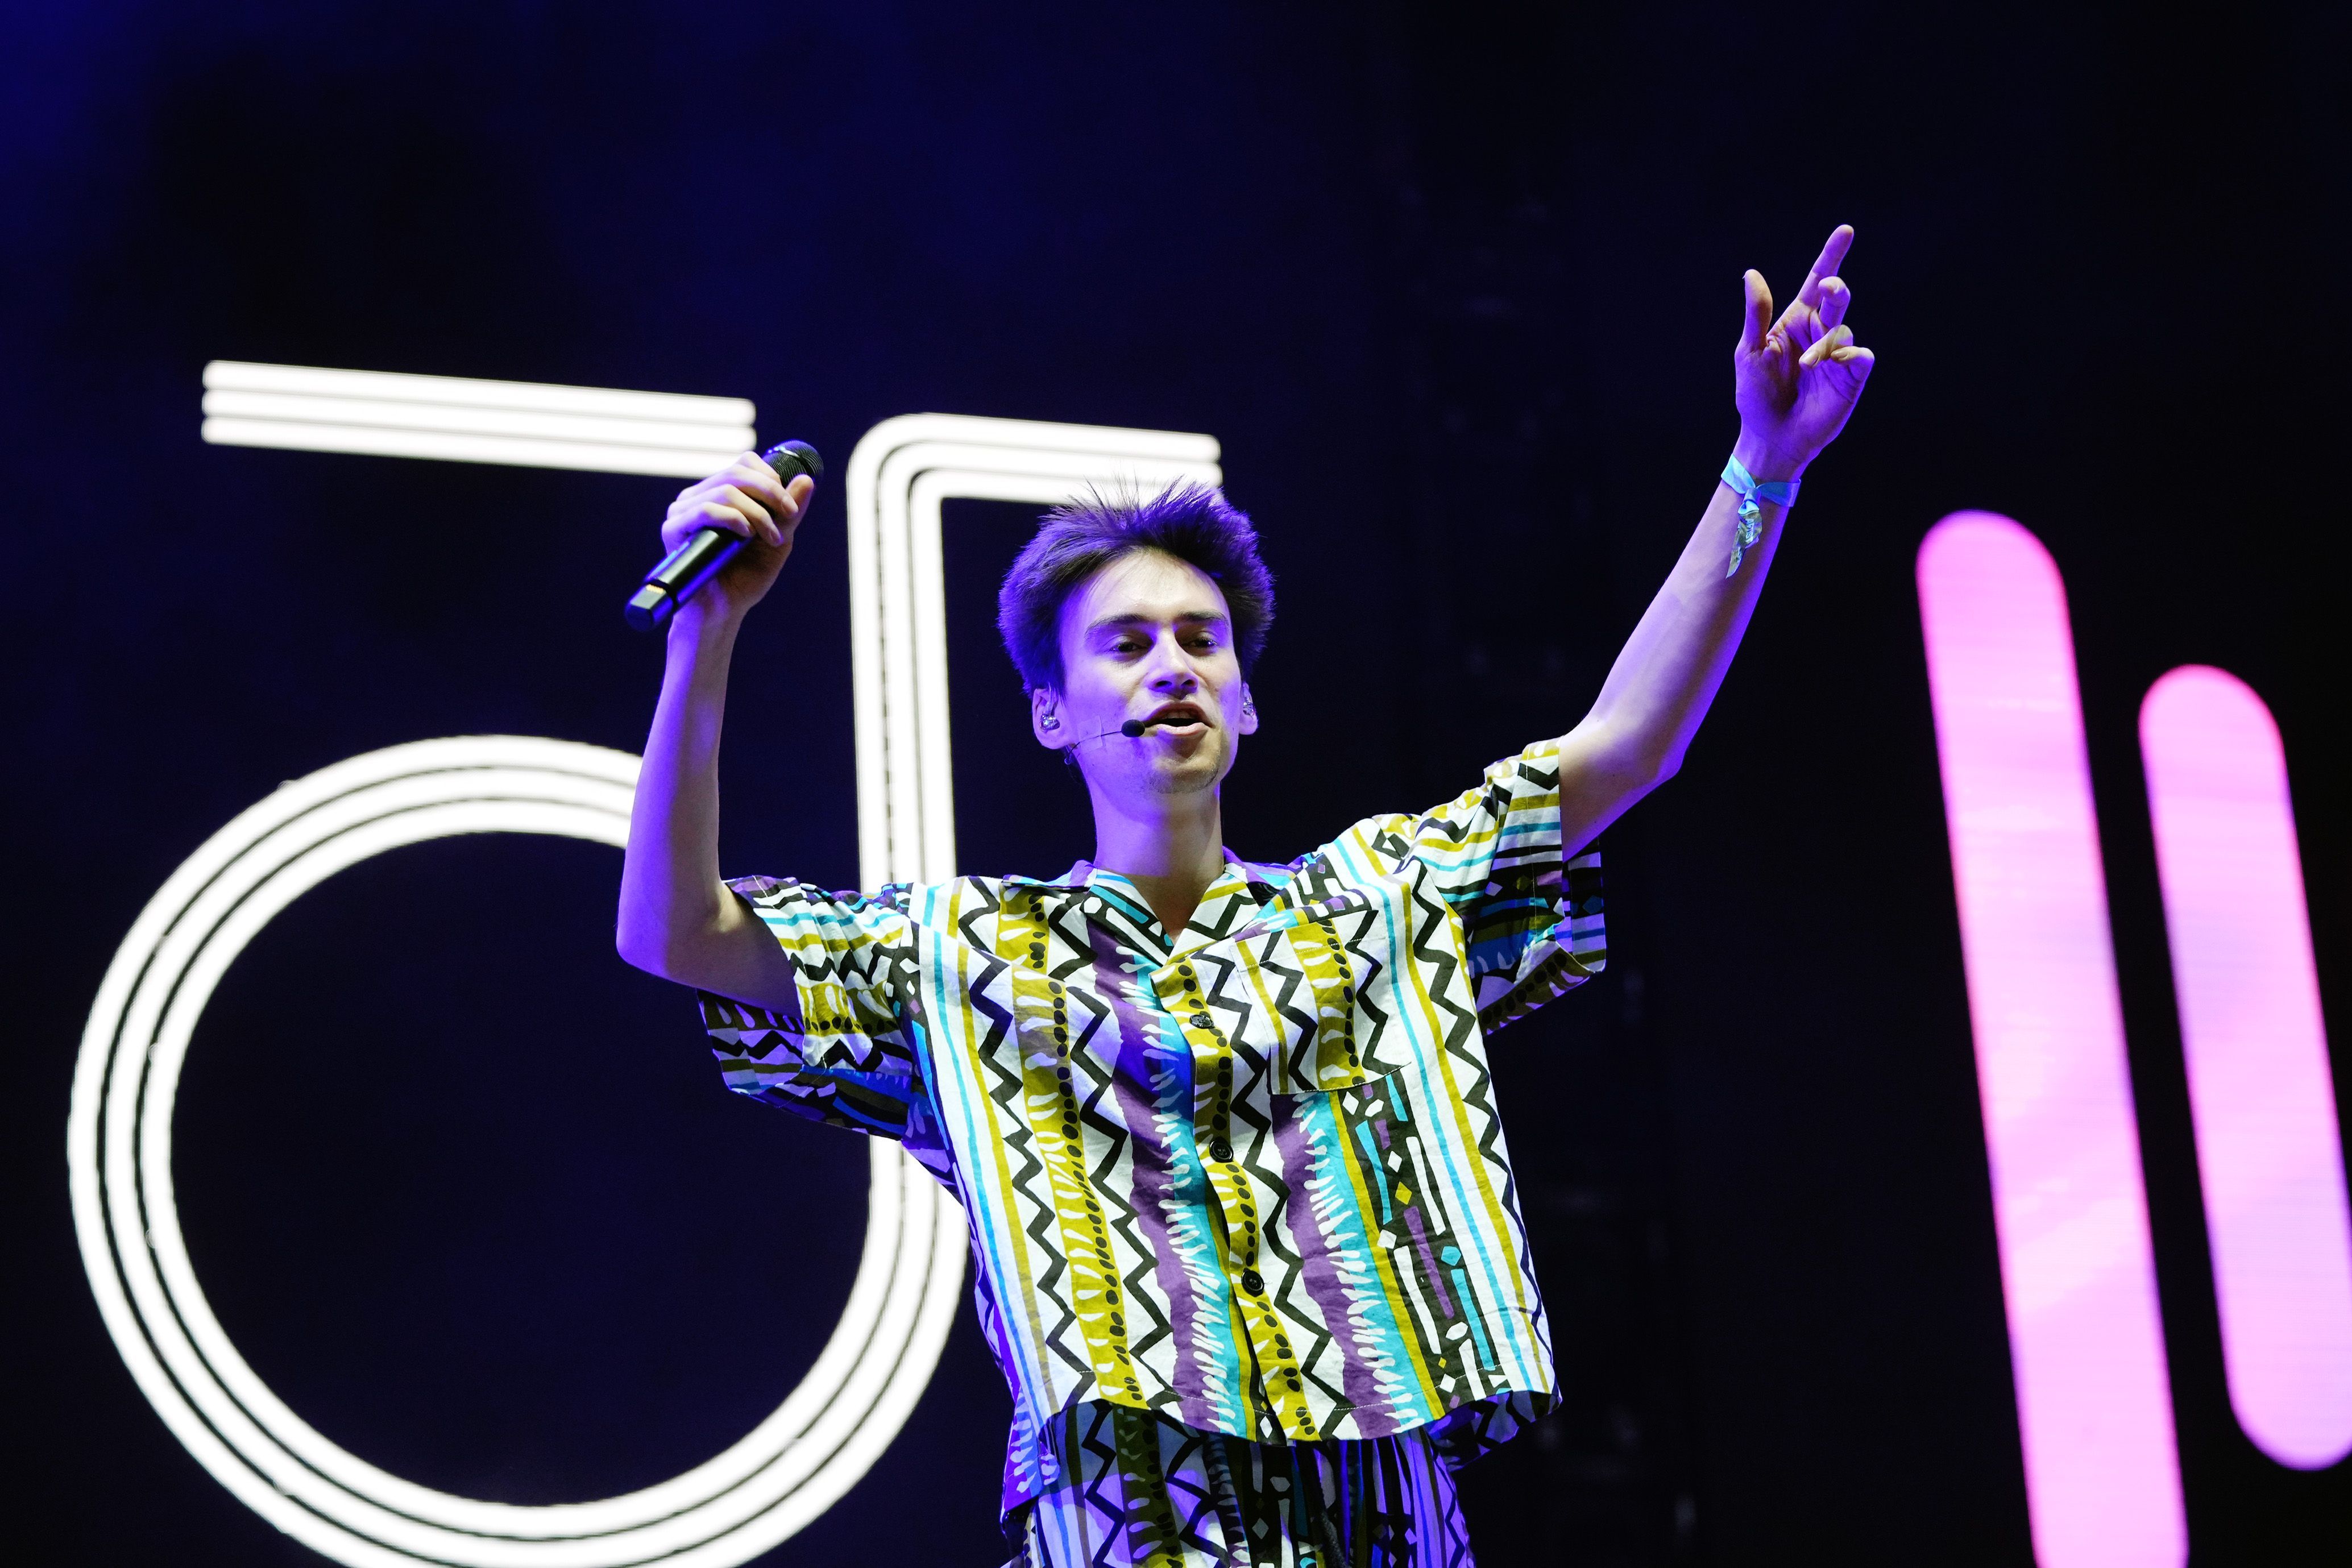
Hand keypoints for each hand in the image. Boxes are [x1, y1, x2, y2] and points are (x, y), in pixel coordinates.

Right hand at [657, 451, 815, 624]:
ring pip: (725, 490)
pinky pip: (705, 509)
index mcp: (720, 494)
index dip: (771, 478)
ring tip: (770, 538)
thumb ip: (790, 511)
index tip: (790, 508)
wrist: (724, 611)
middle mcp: (698, 497)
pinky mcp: (673, 529)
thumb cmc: (747, 576)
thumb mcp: (777, 539)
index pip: (744, 463)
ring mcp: (682, 511)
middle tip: (788, 516)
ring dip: (757, 513)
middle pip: (738, 472)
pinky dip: (733, 518)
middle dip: (770, 493)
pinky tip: (746, 535)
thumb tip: (808, 478)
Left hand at [1733, 225, 1874, 478]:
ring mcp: (1837, 353)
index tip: (1846, 231)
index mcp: (1795, 320)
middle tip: (1831, 290)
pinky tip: (1830, 368)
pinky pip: (1860, 354)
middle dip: (1836, 289)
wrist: (1770, 437)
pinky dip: (1848, 356)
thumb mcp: (1750, 352)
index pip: (1817, 280)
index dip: (1832, 255)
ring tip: (1806, 366)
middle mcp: (1820, 332)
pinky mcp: (1852, 376)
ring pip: (1844, 328)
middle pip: (1836, 297)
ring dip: (1825, 343)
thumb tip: (1751, 274)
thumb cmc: (1756, 395)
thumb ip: (1756, 314)